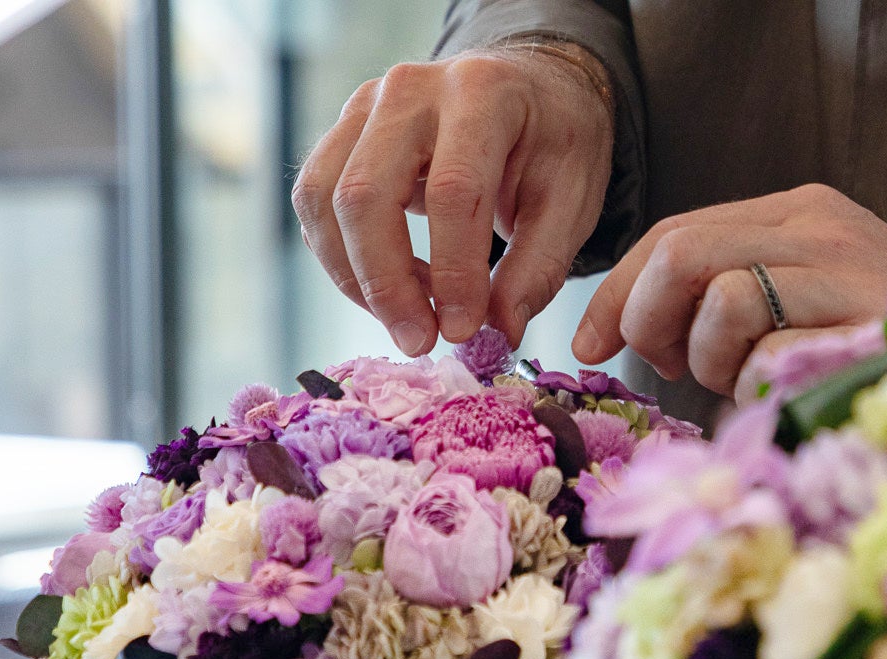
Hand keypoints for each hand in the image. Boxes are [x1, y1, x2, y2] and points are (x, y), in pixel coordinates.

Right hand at [292, 44, 614, 354]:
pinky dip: (344, 260)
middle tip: (419, 342)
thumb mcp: (572, 202)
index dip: (453, 270)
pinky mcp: (341, 132)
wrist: (528, 92)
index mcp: (481, 93)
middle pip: (366, 193)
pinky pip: (315, 204)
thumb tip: (499, 333)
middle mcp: (411, 89)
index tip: (463, 331)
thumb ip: (536, 268)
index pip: (453, 191)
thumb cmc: (552, 145)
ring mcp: (365, 106)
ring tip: (411, 318)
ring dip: (357, 277)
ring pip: (324, 200)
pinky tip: (395, 287)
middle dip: (386, 284)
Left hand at [573, 183, 886, 394]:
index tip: (590, 343)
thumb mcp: (799, 308)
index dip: (619, 290)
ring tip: (754, 381)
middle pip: (678, 254)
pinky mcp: (865, 318)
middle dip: (648, 321)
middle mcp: (817, 224)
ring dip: (713, 362)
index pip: (674, 233)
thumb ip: (726, 303)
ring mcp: (845, 266)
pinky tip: (796, 393)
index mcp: (796, 215)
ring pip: (718, 301)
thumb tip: (631, 334)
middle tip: (666, 369)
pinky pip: (768, 357)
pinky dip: (764, 389)